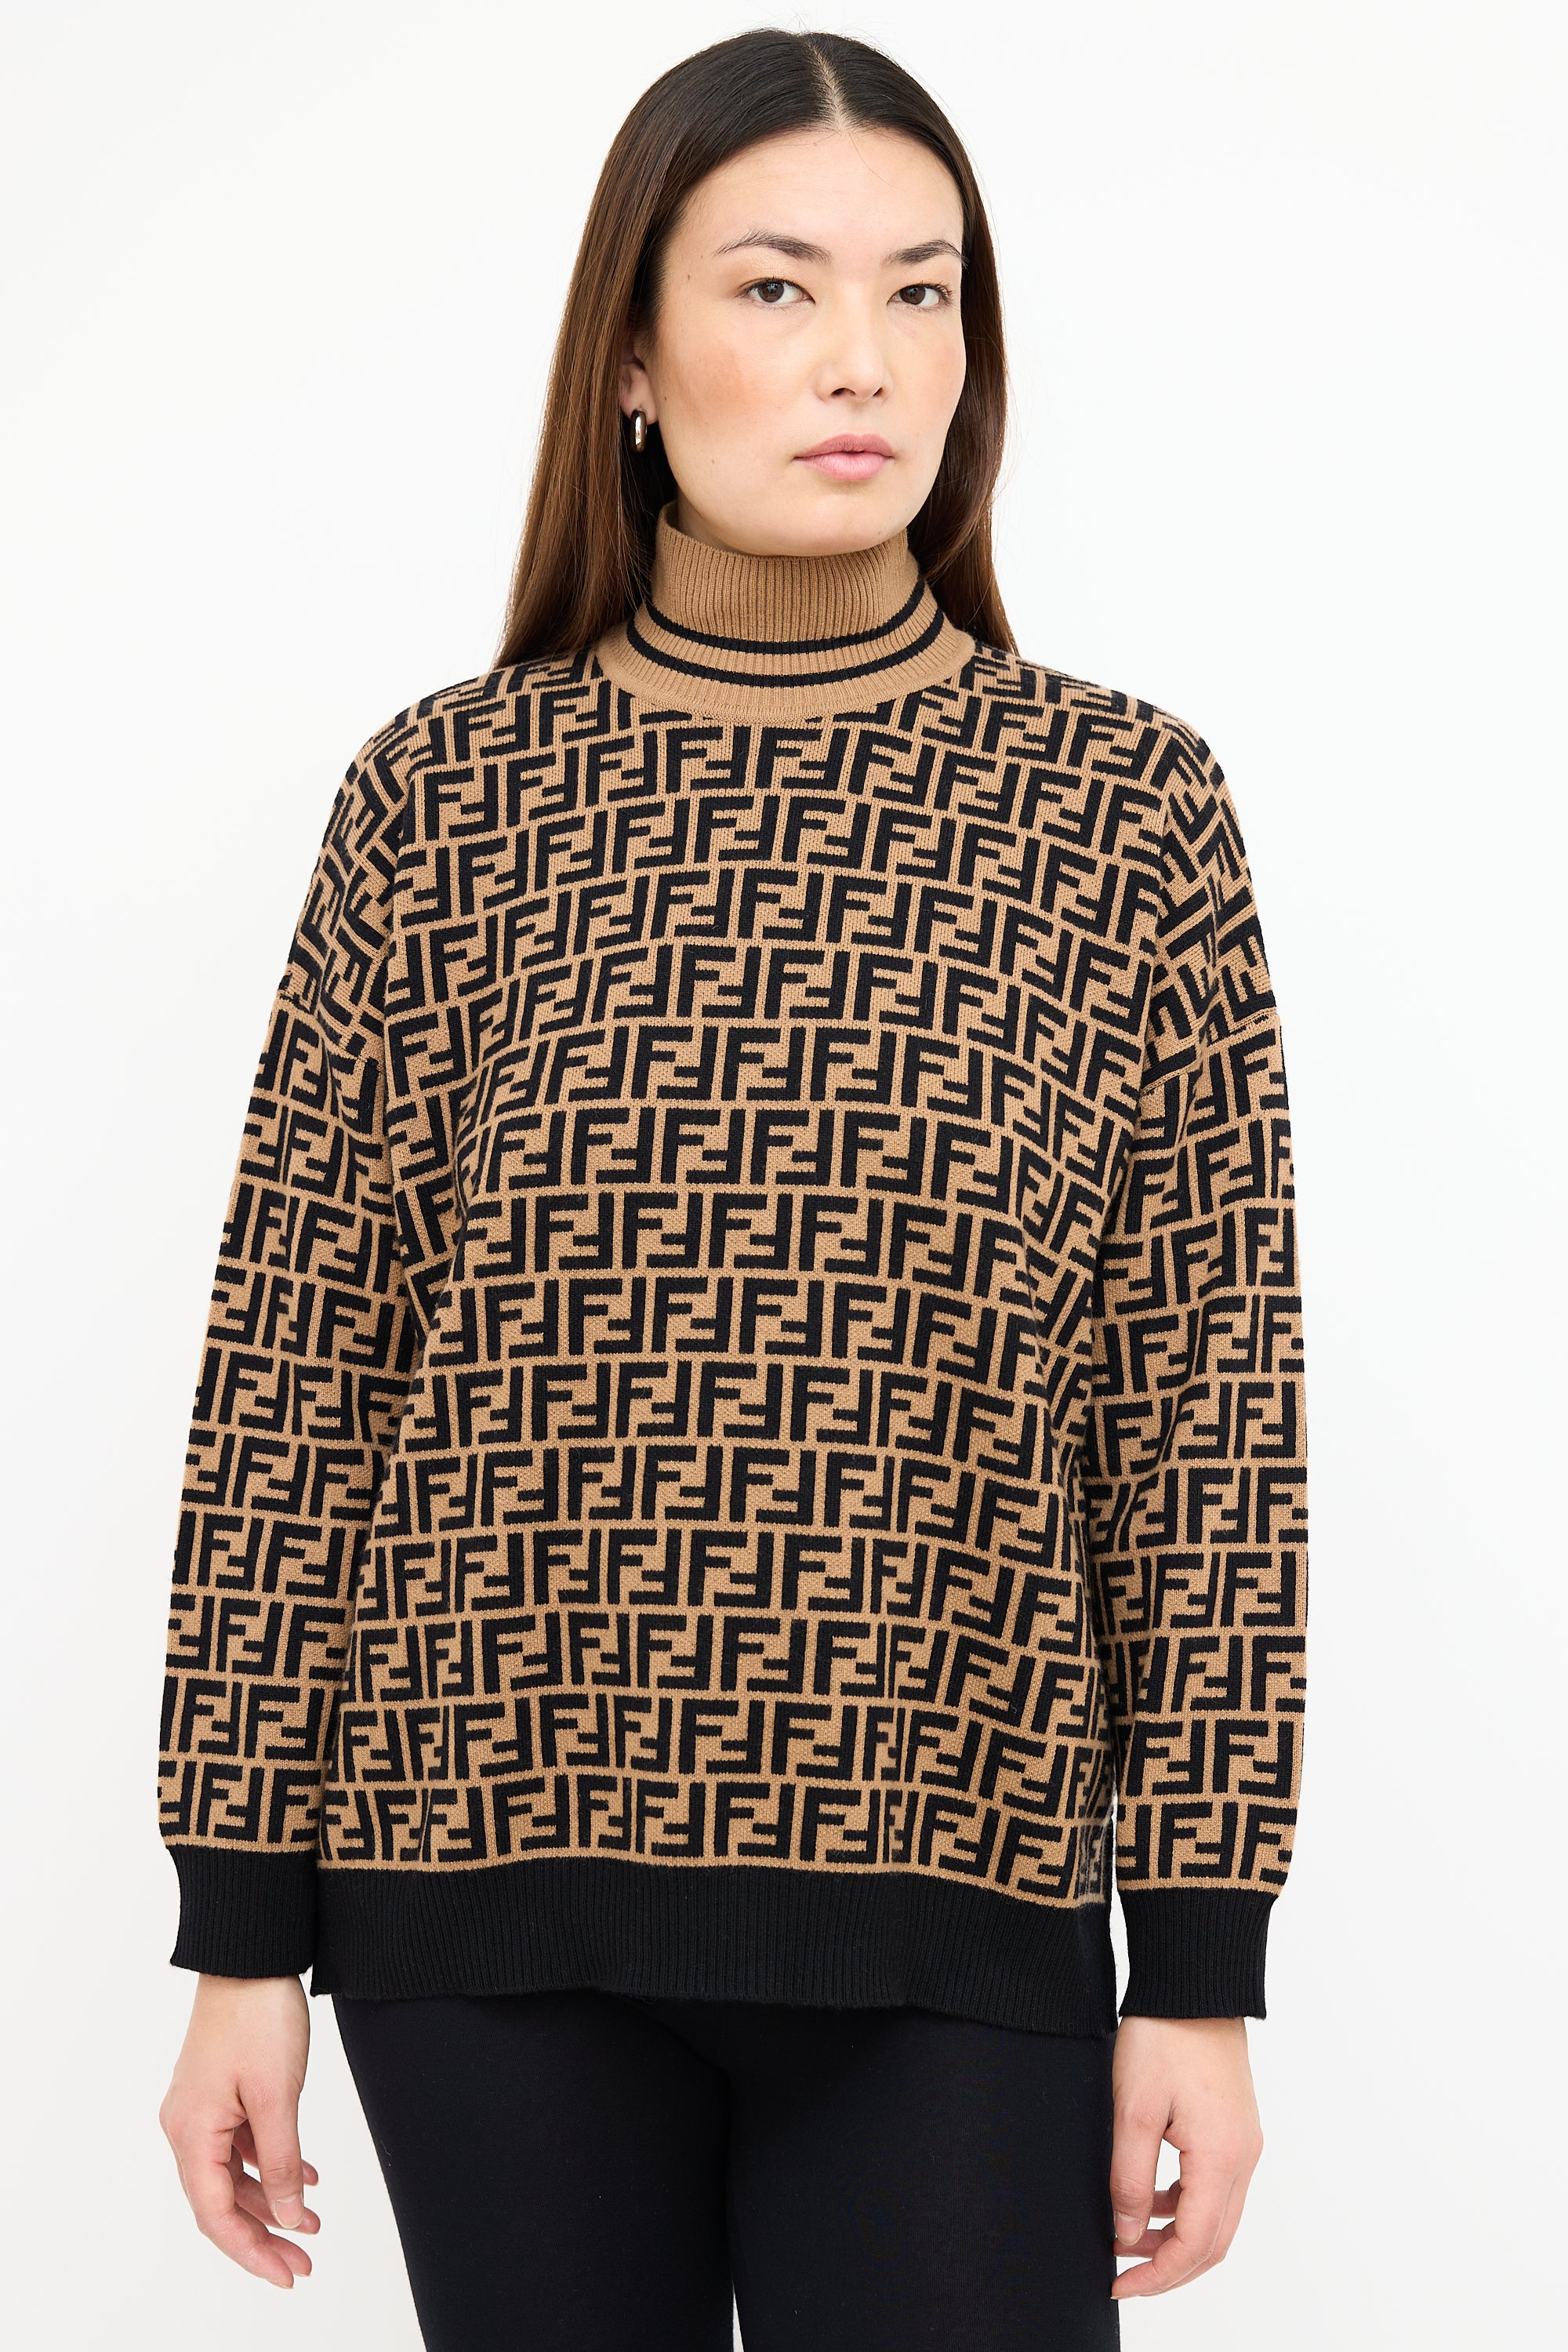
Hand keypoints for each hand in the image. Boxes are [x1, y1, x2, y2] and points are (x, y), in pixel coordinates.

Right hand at [159, 1972, 319, 2288]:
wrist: (251, 1953)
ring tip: (314, 2223)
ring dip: (272, 2201)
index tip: (288, 2276)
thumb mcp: (277, 2095)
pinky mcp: (220, 2092)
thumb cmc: (257, 2016)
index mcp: (191, 2133)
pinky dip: (272, 2163)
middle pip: (222, 2201)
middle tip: (305, 2264)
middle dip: (264, 2235)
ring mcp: (201, 2109)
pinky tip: (306, 2174)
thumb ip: (282, 2160)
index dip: (251, 2252)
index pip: (215, 2215)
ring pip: (233, 2175)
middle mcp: (186, 2127)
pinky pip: (242, 2145)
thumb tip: (290, 2217)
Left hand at [1108, 2014, 1262, 2298]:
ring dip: (1177, 2238)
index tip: (1119, 2284)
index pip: (1195, 2244)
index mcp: (1221, 2157)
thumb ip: (1131, 2180)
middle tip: (1124, 2276)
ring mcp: (1244, 2141)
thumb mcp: (1133, 2110)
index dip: (1157, 2275)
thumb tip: (1128, 2235)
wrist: (1193, 1984)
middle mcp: (1243, 2156)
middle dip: (1169, 2268)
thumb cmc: (1163, 2036)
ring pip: (1217, 2217)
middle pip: (1214, 2242)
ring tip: (1128, 2238)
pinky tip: (1151, 2198)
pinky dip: (1186, 2206)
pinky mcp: (1236, 2127)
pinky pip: (1216, 2187)